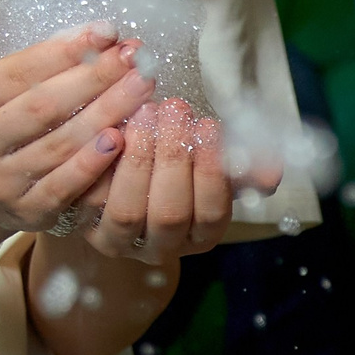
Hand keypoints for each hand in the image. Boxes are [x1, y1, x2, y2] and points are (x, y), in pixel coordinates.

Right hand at [0, 0, 152, 253]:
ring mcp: (4, 179)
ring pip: (61, 144)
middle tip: (137, 57)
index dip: (66, 50)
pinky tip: (125, 139)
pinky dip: (95, 163)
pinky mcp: (30, 210)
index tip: (108, 31)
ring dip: (107, 114)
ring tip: (144, 88)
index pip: (21, 70)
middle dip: (96, 78)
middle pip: (46, 105)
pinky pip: (67, 185)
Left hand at [79, 100, 235, 263]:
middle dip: (174, 159)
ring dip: (138, 160)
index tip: (209, 125)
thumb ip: (240, 167)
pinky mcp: (80, 223)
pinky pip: (88, 197)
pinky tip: (109, 126)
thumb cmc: (172, 166)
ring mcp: (118, 240)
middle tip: (175, 108)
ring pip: (129, 211)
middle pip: (171, 214)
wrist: (112, 174)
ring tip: (144, 112)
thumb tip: (274, 170)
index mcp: (199, 236)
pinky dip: (98, 163)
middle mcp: (161, 247)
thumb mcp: (207, 166)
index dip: (211, 172)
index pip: (211, 213)